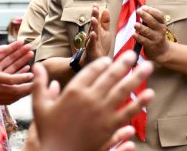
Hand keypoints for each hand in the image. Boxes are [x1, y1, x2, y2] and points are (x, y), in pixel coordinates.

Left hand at [0, 40, 32, 73]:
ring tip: (30, 53)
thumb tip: (5, 47)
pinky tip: (26, 68)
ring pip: (11, 66)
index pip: (3, 53)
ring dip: (22, 60)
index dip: (13, 47)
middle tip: (30, 47)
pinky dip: (19, 72)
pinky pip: (11, 76)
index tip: (21, 42)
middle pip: (9, 59)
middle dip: (20, 53)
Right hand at [32, 50, 153, 150]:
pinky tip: (149, 93)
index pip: (92, 71)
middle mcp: (90, 99)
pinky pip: (128, 112)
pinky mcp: (109, 128)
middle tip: (133, 54)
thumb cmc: (48, 132)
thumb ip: (39, 85)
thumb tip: (37, 65)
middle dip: (123, 64)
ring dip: (137, 78)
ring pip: (123, 91)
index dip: (102, 63)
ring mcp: (101, 113)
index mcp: (73, 91)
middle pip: (111, 77)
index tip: (109, 59)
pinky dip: (139, 102)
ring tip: (148, 67)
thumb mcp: (39, 107)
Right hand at [83, 4, 110, 64]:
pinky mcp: (91, 50)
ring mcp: (92, 42)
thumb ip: (105, 22)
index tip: (96, 5)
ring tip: (94, 19)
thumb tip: (106, 10)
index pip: (96, 19)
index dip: (96, 13)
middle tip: (95, 8)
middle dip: (94, 16)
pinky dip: (92, 39)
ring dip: (93, 26)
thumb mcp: (104, 32)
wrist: (94, 61)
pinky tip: (93, 34)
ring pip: (93, 32)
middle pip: (94, 24)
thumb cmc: (100, 46)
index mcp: (97, 30)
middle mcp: (93, 34)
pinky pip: (91, 44)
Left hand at [133, 6, 169, 62]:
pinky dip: (138, 37)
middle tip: (138, 11)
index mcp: (162, 23)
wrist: (161, 50)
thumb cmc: (156, 34)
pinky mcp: (151, 46)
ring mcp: (156, 38)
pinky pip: (144, 41)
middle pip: (153, 22)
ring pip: (148, 32)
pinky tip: (134, 34)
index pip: (159, 15)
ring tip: (135, 24)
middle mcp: (161, 30)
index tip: (143, 7)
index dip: (151, 10)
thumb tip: (141, 8)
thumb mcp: (157, 25)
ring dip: (141, 27)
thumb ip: (150, 18)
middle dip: (145, 16)